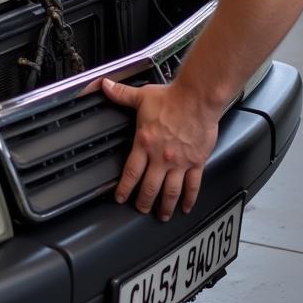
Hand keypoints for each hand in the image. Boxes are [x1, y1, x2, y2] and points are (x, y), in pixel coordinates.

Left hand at [101, 78, 219, 220]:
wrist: (197, 99)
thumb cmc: (172, 98)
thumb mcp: (141, 96)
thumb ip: (122, 94)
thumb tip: (105, 86)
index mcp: (145, 143)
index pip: (131, 172)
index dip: (124, 188)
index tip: (120, 197)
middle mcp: (161, 157)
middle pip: (149, 187)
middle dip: (143, 202)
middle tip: (141, 209)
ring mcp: (179, 162)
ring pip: (170, 192)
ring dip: (165, 206)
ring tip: (162, 215)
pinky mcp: (196, 162)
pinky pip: (192, 185)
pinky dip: (189, 199)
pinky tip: (186, 206)